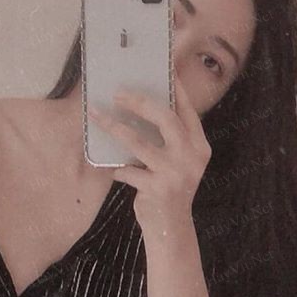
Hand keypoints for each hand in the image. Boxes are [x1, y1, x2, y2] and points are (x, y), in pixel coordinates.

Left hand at [87, 74, 211, 235]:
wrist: (171, 229)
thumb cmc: (169, 189)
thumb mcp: (178, 162)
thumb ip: (168, 140)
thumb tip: (141, 107)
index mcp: (199, 145)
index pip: (186, 109)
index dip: (175, 88)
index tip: (163, 67)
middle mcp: (192, 156)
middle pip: (166, 118)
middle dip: (140, 103)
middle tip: (118, 94)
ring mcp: (176, 173)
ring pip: (141, 143)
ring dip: (116, 128)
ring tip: (98, 117)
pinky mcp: (159, 190)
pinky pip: (130, 171)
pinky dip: (119, 169)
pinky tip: (112, 169)